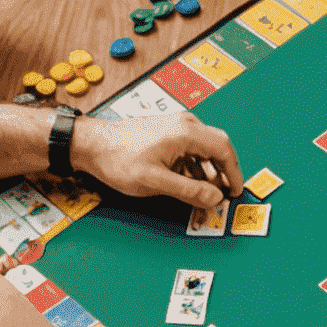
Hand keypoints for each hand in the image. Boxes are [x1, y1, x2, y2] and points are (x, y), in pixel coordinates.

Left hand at [71, 112, 242, 208]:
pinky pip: (189, 153)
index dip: (234, 173)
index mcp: (186, 132)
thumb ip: (188, 190)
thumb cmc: (118, 158)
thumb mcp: (155, 180)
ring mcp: (176, 128)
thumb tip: (215, 197)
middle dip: (221, 176)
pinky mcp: (167, 135)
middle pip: (216, 149)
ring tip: (201, 201)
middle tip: (222, 197)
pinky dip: (191, 171)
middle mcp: (185, 125)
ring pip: (202, 154)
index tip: (235, 192)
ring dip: (205, 177)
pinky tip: (186, 189)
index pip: (224, 149)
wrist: (91, 144)